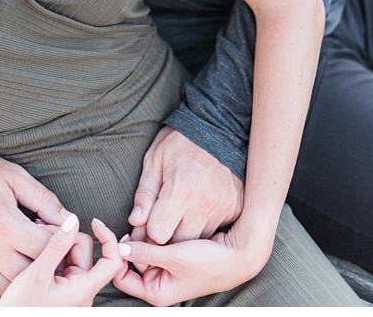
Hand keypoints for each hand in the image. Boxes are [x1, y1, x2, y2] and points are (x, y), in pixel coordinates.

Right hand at [0, 155, 72, 300]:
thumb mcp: (14, 177)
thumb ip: (44, 199)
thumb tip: (68, 219)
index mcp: (5, 225)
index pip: (47, 248)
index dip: (59, 242)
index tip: (56, 232)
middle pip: (33, 272)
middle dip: (47, 262)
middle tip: (47, 247)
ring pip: (14, 285)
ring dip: (27, 276)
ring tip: (28, 256)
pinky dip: (6, 283)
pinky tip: (10, 265)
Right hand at [0, 215, 127, 306]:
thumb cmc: (22, 309)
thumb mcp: (37, 273)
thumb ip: (56, 246)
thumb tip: (72, 222)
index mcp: (84, 289)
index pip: (112, 262)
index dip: (108, 239)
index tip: (94, 222)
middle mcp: (83, 291)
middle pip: (87, 254)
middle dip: (68, 239)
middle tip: (43, 230)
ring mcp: (73, 291)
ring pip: (73, 258)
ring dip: (58, 246)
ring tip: (35, 244)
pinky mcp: (63, 291)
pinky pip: (64, 266)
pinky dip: (53, 256)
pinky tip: (36, 253)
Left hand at [113, 220, 271, 304]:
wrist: (237, 256)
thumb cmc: (209, 262)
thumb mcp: (173, 257)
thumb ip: (144, 253)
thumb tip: (117, 248)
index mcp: (156, 293)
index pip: (121, 278)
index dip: (115, 258)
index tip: (113, 236)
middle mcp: (158, 284)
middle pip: (129, 263)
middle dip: (131, 245)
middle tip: (135, 227)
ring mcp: (164, 272)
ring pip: (141, 253)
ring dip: (142, 239)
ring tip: (148, 225)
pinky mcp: (170, 260)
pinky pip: (153, 248)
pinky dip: (152, 237)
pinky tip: (157, 226)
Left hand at [129, 126, 243, 244]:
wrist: (219, 129)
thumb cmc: (180, 143)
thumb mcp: (154, 161)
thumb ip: (145, 194)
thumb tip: (136, 222)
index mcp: (179, 192)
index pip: (158, 234)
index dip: (148, 232)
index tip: (146, 225)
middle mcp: (204, 206)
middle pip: (180, 244)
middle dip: (167, 238)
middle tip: (162, 223)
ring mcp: (223, 209)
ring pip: (200, 242)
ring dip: (187, 235)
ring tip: (180, 216)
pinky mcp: (236, 210)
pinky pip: (217, 231)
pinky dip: (205, 227)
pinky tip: (198, 212)